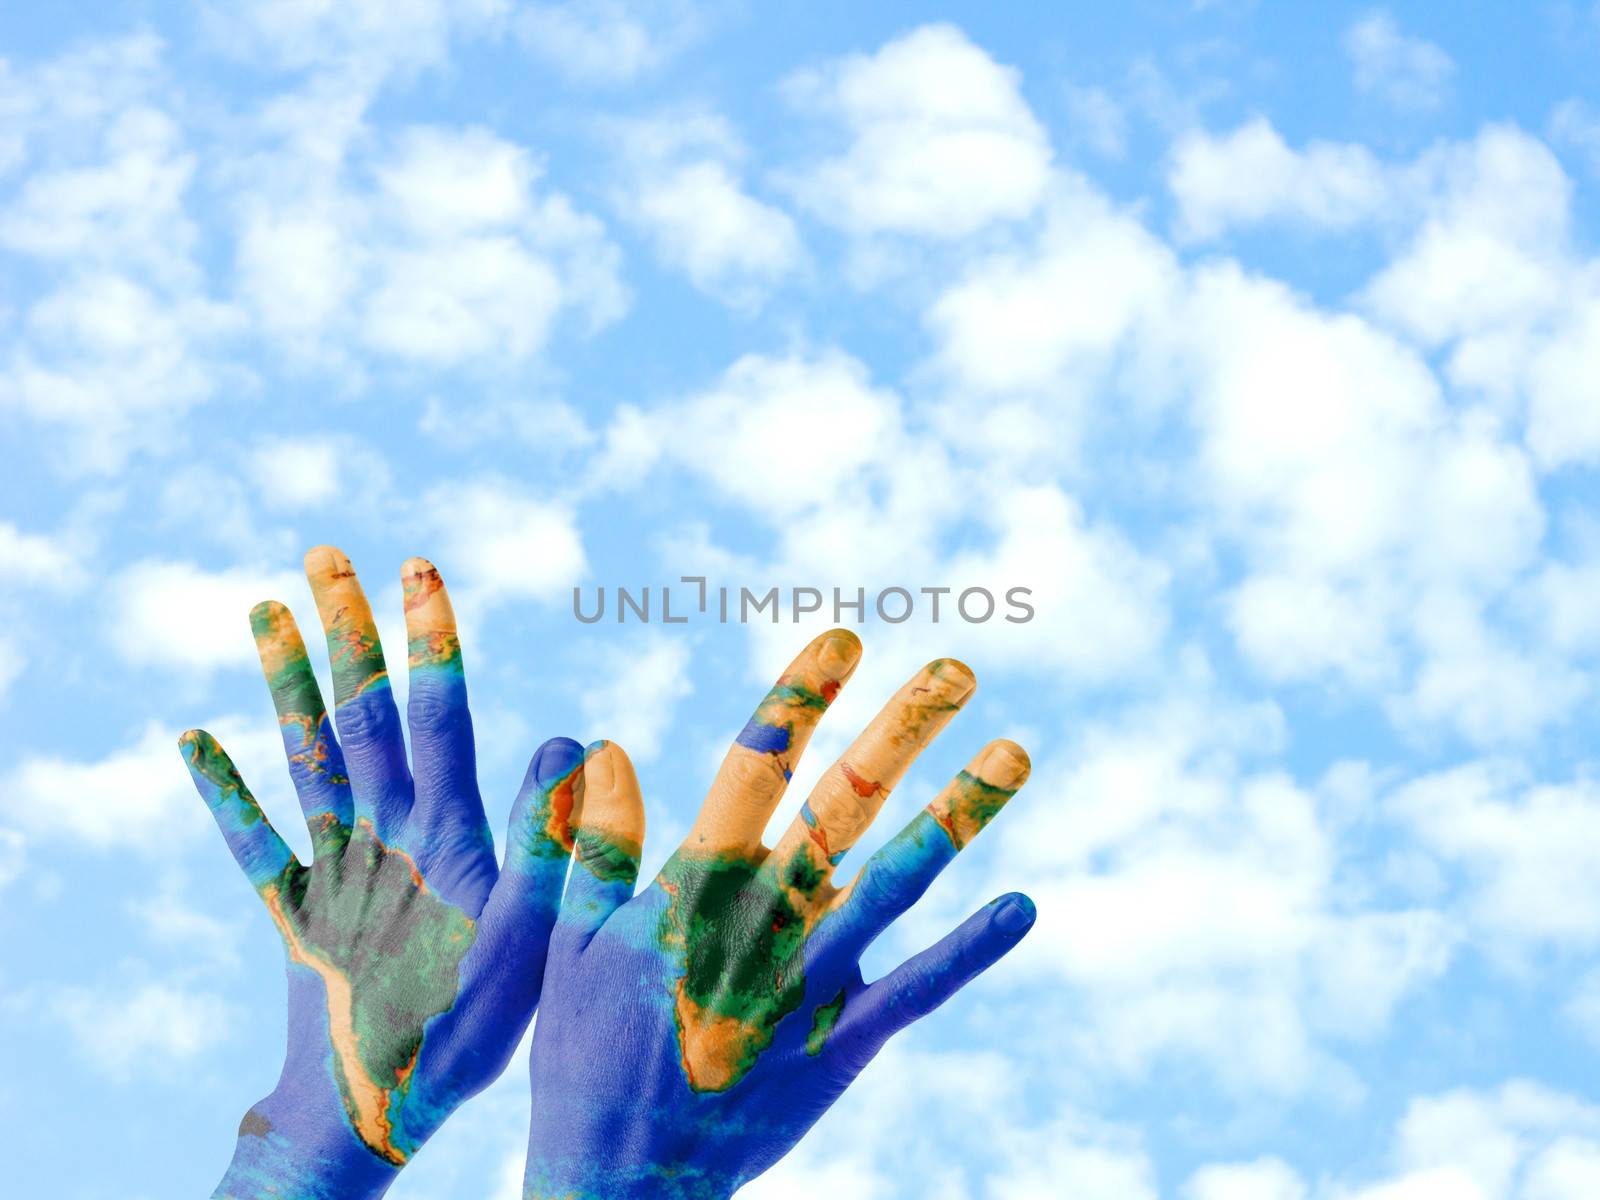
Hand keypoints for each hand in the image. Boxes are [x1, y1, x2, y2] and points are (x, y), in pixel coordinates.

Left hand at [182, 547, 580, 1199]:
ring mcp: (329, 867)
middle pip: (358, 714)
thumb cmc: (466, 1028)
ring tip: (263, 609)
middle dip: (347, 632)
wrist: (371, 1111)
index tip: (417, 568)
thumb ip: (550, 840)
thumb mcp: (530, 938)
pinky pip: (249, 842)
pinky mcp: (291, 909)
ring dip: (284, 682)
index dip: (428, 638)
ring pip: (304, 756)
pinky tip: (190, 739)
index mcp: (442, 834)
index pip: (435, 714)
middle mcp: (379, 835)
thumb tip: (569, 741)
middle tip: (327, 556)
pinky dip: (220, 791)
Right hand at [522, 629, 1034, 1197]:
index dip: (802, 697)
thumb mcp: (564, 940)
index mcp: (694, 887)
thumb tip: (599, 745)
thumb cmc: (585, 1050)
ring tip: (1016, 753)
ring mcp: (811, 984)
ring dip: (957, 817)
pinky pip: (918, 990)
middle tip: (957, 669)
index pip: (755, 768)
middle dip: (900, 732)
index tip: (847, 637)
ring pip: (894, 884)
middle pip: (842, 806)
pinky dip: (972, 949)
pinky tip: (1027, 906)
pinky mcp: (844, 1044)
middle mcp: (763, 923)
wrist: (620, 1179)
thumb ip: (590, 842)